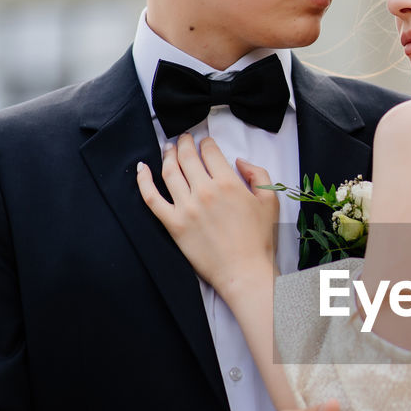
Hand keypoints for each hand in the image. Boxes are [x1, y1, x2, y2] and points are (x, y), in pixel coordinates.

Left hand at [137, 135, 277, 292]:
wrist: (244, 272)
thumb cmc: (259, 240)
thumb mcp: (269, 201)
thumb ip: (258, 174)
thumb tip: (239, 161)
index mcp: (228, 183)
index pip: (210, 152)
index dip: (206, 143)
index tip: (205, 143)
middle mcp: (204, 191)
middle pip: (187, 157)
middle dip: (185, 142)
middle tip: (184, 138)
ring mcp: (186, 208)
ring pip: (169, 171)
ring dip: (168, 154)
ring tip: (169, 148)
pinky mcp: (173, 224)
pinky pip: (151, 198)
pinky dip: (143, 180)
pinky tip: (141, 169)